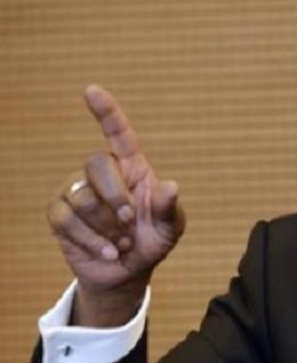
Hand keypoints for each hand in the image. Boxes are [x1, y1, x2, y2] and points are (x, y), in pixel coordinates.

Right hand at [47, 85, 184, 326]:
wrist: (129, 272)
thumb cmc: (153, 241)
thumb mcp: (170, 228)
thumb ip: (169, 209)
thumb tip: (171, 188)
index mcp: (132, 167)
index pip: (118, 133)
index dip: (106, 112)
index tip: (91, 90)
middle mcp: (102, 173)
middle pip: (97, 164)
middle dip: (116, 197)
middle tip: (131, 223)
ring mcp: (77, 191)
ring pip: (82, 197)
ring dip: (107, 227)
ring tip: (122, 242)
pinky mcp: (59, 214)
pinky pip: (66, 219)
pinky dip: (91, 240)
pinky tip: (108, 251)